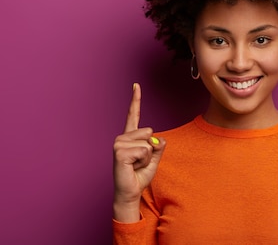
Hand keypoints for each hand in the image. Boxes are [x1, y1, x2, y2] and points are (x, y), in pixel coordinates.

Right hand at [113, 83, 165, 221]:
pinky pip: (144, 151)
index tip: (136, 85)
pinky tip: (133, 167)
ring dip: (147, 157)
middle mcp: (122, 137)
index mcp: (130, 136)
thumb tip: (158, 140)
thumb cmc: (140, 176)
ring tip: (135, 165)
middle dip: (151, 149)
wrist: (130, 193)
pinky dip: (144, 161)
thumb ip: (158, 146)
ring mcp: (119, 143)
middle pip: (150, 132)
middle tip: (139, 162)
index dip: (135, 99)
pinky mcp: (119, 152)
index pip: (133, 114)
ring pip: (148, 142)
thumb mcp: (154, 158)